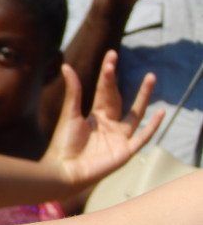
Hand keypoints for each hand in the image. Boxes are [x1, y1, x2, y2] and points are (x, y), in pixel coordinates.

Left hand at [41, 50, 163, 187]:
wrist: (64, 169)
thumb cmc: (64, 144)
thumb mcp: (70, 113)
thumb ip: (74, 91)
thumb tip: (66, 66)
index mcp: (96, 117)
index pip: (105, 91)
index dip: (108, 74)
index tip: (111, 56)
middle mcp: (109, 125)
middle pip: (119, 99)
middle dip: (119, 80)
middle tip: (119, 59)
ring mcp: (119, 137)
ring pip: (136, 114)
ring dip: (143, 96)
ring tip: (150, 77)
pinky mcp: (125, 151)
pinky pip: (143, 137)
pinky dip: (152, 126)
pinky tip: (161, 112)